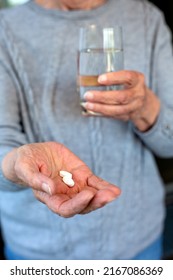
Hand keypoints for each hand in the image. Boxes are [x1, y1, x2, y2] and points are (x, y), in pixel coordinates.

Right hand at [2, 142, 119, 216]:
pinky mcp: (82, 176)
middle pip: (83, 206)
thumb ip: (35, 179)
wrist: (35, 153)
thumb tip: (50, 189)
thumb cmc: (25, 162)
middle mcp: (64, 195)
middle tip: (108, 196)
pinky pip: (95, 183)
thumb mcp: (25, 167)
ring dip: (103, 196)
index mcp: (49, 197)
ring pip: (92, 196)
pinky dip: (105, 186)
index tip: (88, 193)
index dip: (77, 204)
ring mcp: (75, 186)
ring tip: (114, 192)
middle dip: (95, 202)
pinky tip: (115, 190)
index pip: (65, 208)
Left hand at [83, 70, 159, 131]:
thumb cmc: (130, 86)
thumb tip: (89, 78)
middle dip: (103, 97)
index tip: (100, 79)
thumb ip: (113, 77)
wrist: (144, 102)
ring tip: (88, 104)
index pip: (128, 77)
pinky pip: (113, 116)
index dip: (114, 78)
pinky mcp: (127, 116)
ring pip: (117, 109)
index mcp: (138, 80)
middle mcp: (138, 94)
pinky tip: (91, 111)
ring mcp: (134, 107)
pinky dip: (101, 113)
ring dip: (100, 108)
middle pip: (121, 97)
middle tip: (88, 95)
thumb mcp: (127, 78)